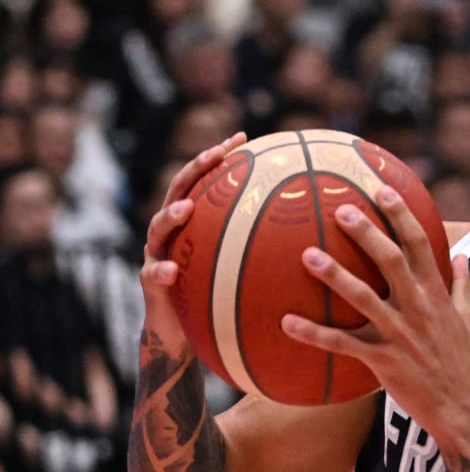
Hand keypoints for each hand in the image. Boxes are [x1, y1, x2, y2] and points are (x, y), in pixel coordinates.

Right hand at [140, 133, 248, 353]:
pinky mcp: (150, 285)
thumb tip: (316, 235)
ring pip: (157, 229)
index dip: (219, 158)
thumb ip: (267, 251)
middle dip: (194, 169)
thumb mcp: (244, 271)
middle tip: (214, 154)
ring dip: (170, 216)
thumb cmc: (218, 299)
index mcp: (194, 224)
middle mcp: (172, 234)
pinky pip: (152, 276)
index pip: (205, 182)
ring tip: (186, 209)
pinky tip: (171, 271)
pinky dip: (161, 272)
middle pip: (178, 191)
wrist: (181, 334)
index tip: (242, 137)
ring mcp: (156, 255)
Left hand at [280, 186, 469, 440]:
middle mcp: (419, 309)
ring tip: (307, 255)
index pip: (421, 245)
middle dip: (367, 233)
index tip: (382, 190)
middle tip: (341, 210)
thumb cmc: (460, 362)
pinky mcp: (384, 361)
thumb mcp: (467, 320)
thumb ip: (462, 286)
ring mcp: (401, 334)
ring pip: (364, 298)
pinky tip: (286, 323)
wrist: (462, 408)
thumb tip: (464, 256)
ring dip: (335, 276)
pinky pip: (343, 345)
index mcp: (437, 294)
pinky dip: (314, 334)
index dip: (401, 216)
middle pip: (391, 261)